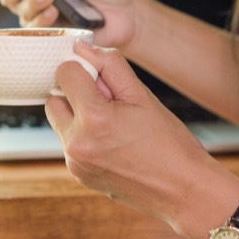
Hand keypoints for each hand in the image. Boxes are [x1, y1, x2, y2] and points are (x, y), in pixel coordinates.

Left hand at [44, 41, 222, 238]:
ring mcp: (74, 162)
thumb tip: (82, 48)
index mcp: (94, 118)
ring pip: (60, 122)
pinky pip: (69, 143)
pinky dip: (84, 137)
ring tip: (113, 125)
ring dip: (78, 115)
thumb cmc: (169, 143)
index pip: (65, 73)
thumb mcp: (142, 95)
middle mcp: (76, 142)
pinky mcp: (78, 174)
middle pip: (54, 98)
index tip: (101, 77)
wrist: (183, 190)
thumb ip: (109, 66)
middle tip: (109, 102)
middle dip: (76, 94)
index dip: (83, 69)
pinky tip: (113, 144)